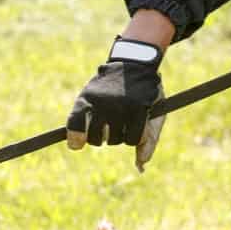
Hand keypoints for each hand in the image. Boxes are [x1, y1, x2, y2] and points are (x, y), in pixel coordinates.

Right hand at [67, 40, 165, 169]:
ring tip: (107, 120)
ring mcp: (99, 102)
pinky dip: (75, 137)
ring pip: (97, 138)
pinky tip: (76, 144)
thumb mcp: (156, 112)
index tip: (137, 125)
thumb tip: (141, 166)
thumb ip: (150, 139)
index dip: (135, 135)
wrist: (132, 63)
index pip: (133, 139)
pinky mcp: (84, 98)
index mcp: (138, 108)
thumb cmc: (146, 93)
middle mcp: (117, 105)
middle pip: (115, 140)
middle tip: (121, 117)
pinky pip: (75, 126)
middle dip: (118, 134)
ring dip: (102, 136)